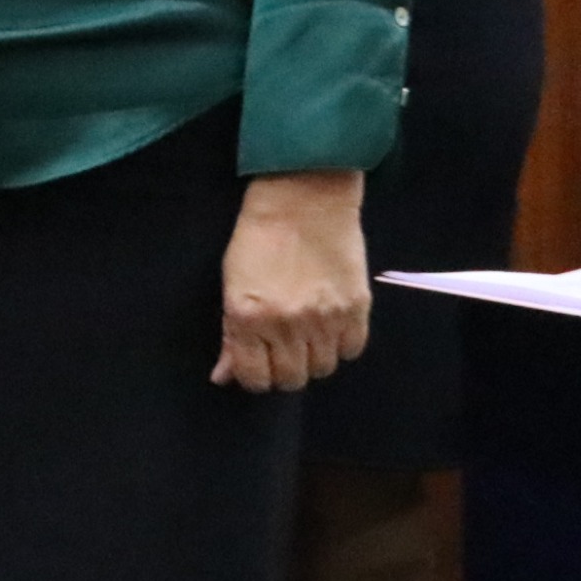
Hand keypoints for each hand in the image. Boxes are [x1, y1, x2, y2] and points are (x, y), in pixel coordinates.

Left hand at [215, 169, 371, 391]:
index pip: (255, 379)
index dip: (255, 378)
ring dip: (313, 358)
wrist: (302, 201)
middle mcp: (287, 325)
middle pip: (292, 380)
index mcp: (248, 318)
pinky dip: (341, 345)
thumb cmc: (257, 239)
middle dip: (284, 371)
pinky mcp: (356, 308)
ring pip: (323, 368)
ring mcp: (325, 318)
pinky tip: (329, 326)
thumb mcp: (232, 285)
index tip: (257, 367)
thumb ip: (230, 335)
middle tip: (281, 352)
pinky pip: (352, 350)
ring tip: (306, 335)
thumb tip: (223, 376)